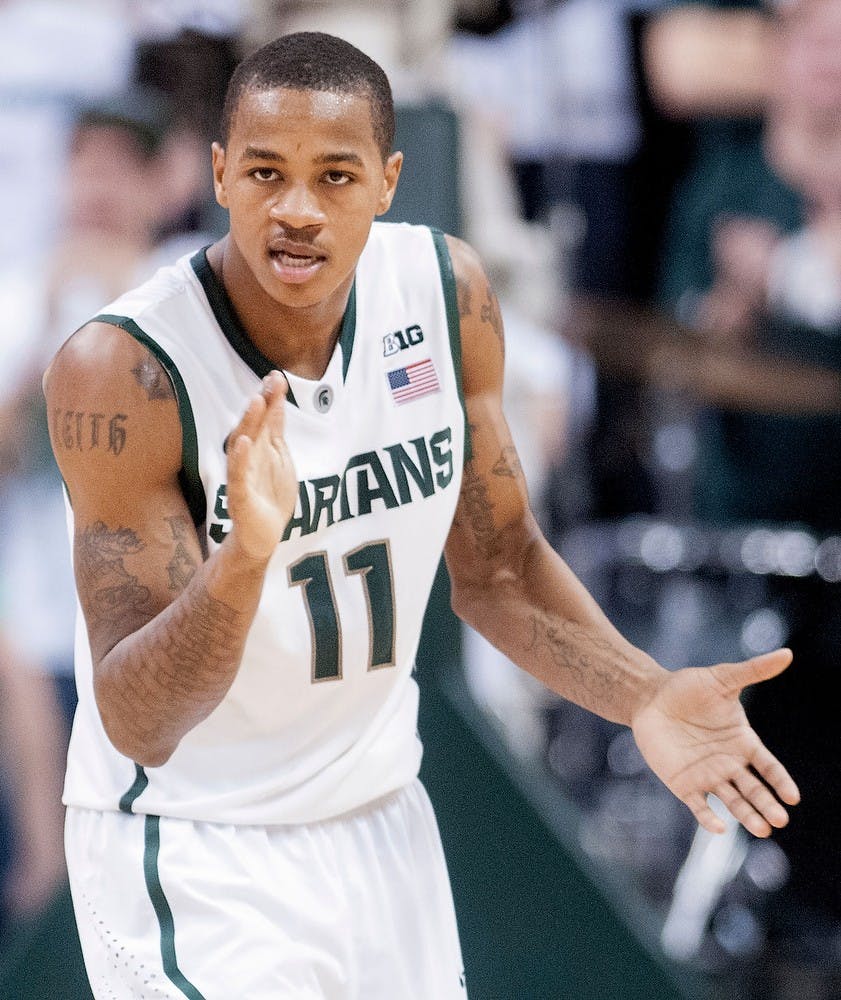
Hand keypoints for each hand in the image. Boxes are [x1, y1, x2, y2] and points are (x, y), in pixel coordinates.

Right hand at [226, 371, 297, 561]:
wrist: (261, 536)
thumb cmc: (269, 496)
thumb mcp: (279, 459)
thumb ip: (276, 432)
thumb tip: (277, 401)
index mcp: (259, 449)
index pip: (265, 419)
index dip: (271, 399)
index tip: (277, 376)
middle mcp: (248, 458)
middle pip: (253, 426)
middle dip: (262, 404)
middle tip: (270, 380)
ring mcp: (242, 476)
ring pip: (243, 446)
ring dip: (248, 424)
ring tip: (256, 401)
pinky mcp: (240, 496)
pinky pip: (237, 476)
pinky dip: (240, 460)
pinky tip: (243, 443)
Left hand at [632, 648, 799, 837]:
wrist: (650, 698)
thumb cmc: (688, 688)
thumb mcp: (722, 678)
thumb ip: (753, 670)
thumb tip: (787, 653)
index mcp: (743, 742)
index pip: (768, 766)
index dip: (780, 781)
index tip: (793, 797)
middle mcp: (730, 763)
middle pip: (754, 790)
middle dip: (767, 805)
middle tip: (780, 819)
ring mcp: (708, 775)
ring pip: (733, 801)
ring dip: (747, 816)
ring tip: (762, 828)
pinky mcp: (684, 784)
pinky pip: (700, 805)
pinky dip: (709, 817)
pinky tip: (719, 828)